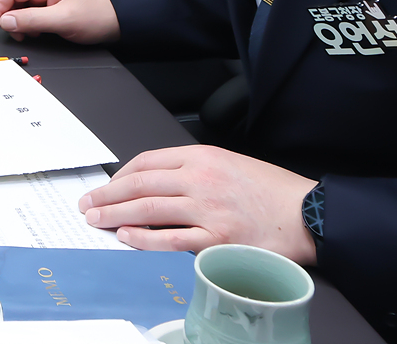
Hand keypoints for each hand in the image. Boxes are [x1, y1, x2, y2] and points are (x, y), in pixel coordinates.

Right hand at [0, 0, 119, 42]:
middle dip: (4, 14)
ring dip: (15, 19)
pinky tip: (34, 30)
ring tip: (27, 34)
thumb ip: (31, 20)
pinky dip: (24, 20)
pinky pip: (26, 7)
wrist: (119, 19)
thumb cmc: (97, 16)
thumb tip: (5, 21)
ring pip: (16, 1)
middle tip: (9, 33)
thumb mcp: (63, 21)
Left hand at [80, 147, 317, 264]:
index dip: (120, 176)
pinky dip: (144, 239)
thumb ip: (193, 170)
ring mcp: (207, 210)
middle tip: (87, 204)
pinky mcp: (217, 240)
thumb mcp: (229, 163)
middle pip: (138, 185)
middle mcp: (200, 180)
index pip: (146, 162)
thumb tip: (156, 183)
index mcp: (201, 157)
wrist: (309, 214)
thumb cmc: (273, 191)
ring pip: (147, 209)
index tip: (106, 186)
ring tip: (95, 221)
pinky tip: (126, 237)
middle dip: (106, 195)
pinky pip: (170, 239)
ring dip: (114, 215)